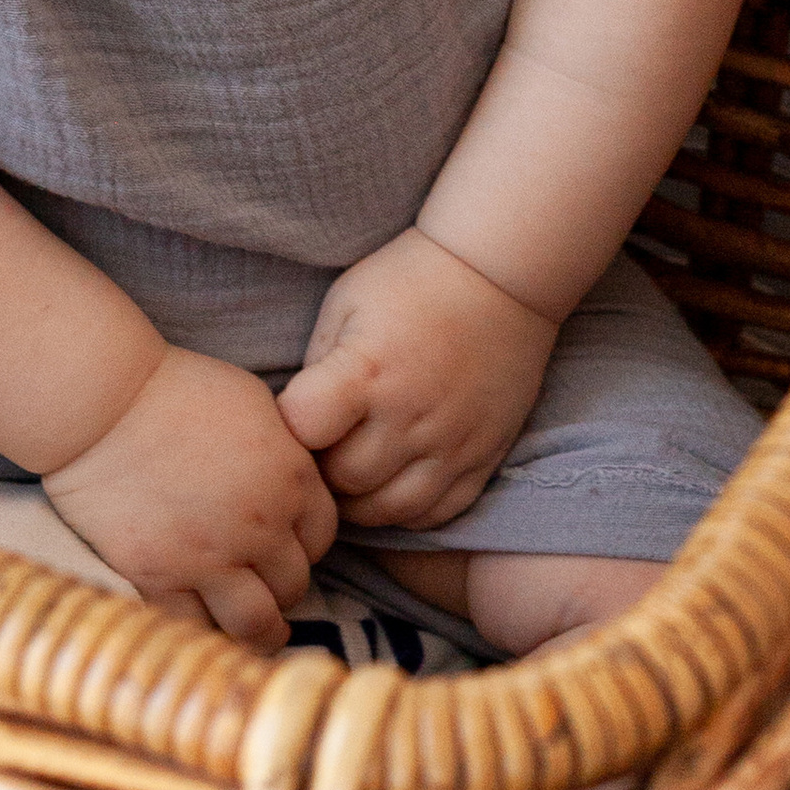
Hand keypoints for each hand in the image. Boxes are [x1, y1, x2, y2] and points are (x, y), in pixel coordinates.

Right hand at [45, 349, 336, 647]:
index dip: (307, 545)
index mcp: (290, 476)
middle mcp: (260, 525)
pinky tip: (204, 627)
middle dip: (284, 588)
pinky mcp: (159, 577)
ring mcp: (209, 557)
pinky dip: (203, 630)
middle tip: (269, 592)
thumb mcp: (253, 405)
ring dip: (260, 630)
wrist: (102, 403)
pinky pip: (194, 626)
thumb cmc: (174, 389)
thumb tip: (292, 484)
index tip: (290, 550)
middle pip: (294, 584)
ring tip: (255, 634)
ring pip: (256, 623)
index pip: (322, 535)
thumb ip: (282, 453)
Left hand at [277, 230, 556, 531]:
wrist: (499, 275)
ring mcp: (450, 443)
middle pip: (343, 479)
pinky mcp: (483, 457)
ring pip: (387, 511)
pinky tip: (398, 478)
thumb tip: (300, 423)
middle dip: (324, 467)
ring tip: (360, 465)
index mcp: (367, 370)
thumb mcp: (346, 303)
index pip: (303, 428)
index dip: (290, 424)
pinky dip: (408, 509)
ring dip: (362, 497)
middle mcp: (409, 414)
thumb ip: (318, 367)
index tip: (300, 410)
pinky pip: (436, 514)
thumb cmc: (411, 281)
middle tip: (328, 442)